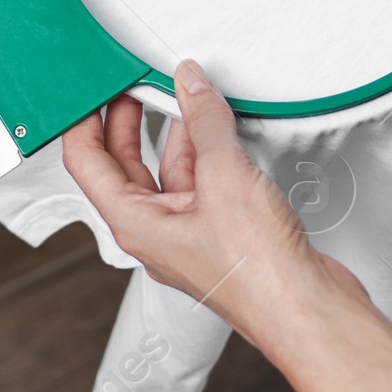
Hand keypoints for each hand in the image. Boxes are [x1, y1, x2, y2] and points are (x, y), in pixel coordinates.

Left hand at [62, 60, 391, 391]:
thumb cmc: (259, 274)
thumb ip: (204, 122)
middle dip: (126, 119)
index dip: (83, 118)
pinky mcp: (223, 233)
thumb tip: (189, 85)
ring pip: (167, 171)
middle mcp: (156, 232)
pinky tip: (218, 128)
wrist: (309, 311)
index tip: (90, 84)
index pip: (87, 161)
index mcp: (136, 225)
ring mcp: (189, 234)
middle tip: (132, 80)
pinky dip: (205, 150)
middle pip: (123, 164)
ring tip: (182, 93)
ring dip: (173, 132)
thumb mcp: (225, 177)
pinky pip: (201, 181)